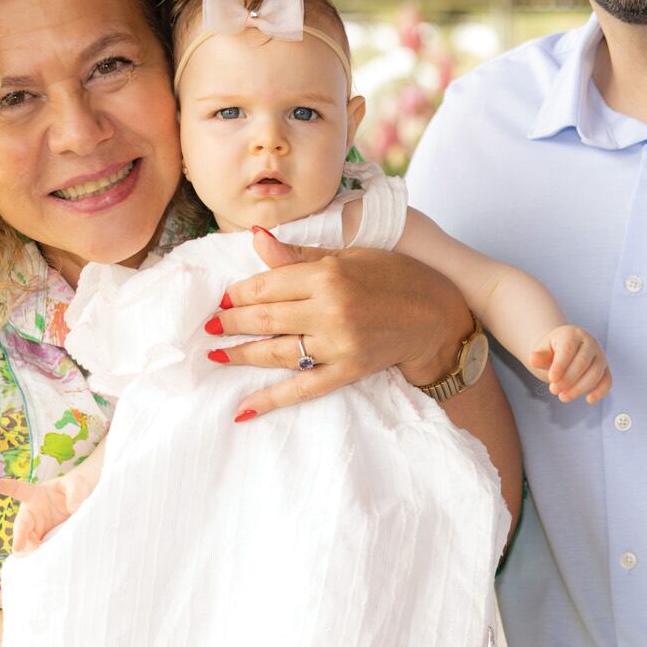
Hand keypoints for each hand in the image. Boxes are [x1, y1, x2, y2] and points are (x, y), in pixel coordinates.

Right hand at [0, 454, 102, 553]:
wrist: (85, 502)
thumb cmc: (76, 487)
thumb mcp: (77, 484)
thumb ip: (75, 493)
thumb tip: (74, 508)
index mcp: (35, 494)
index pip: (16, 489)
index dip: (1, 486)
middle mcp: (32, 513)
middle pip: (21, 525)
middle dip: (19, 537)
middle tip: (18, 550)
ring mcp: (38, 528)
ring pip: (28, 541)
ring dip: (31, 550)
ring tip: (38, 558)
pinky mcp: (46, 540)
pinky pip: (39, 550)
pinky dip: (41, 556)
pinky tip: (44, 564)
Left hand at [211, 226, 471, 418]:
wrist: (437, 315)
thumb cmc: (394, 277)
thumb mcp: (349, 255)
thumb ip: (300, 254)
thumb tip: (256, 237)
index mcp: (328, 274)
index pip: (268, 284)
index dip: (240, 292)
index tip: (224, 298)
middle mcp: (330, 309)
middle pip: (265, 318)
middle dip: (231, 322)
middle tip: (210, 325)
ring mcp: (338, 344)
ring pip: (276, 352)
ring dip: (241, 354)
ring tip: (216, 353)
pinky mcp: (348, 371)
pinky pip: (302, 388)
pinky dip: (271, 400)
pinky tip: (242, 409)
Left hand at [527, 325, 611, 403]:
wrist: (565, 351)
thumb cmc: (553, 351)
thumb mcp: (543, 351)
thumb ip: (539, 356)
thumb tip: (533, 359)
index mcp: (572, 334)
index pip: (568, 350)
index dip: (560, 366)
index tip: (551, 379)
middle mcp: (590, 342)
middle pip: (583, 363)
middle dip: (568, 380)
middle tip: (553, 390)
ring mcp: (600, 355)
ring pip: (595, 373)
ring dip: (579, 388)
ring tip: (563, 397)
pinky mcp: (605, 369)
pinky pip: (607, 380)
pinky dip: (600, 391)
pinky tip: (588, 399)